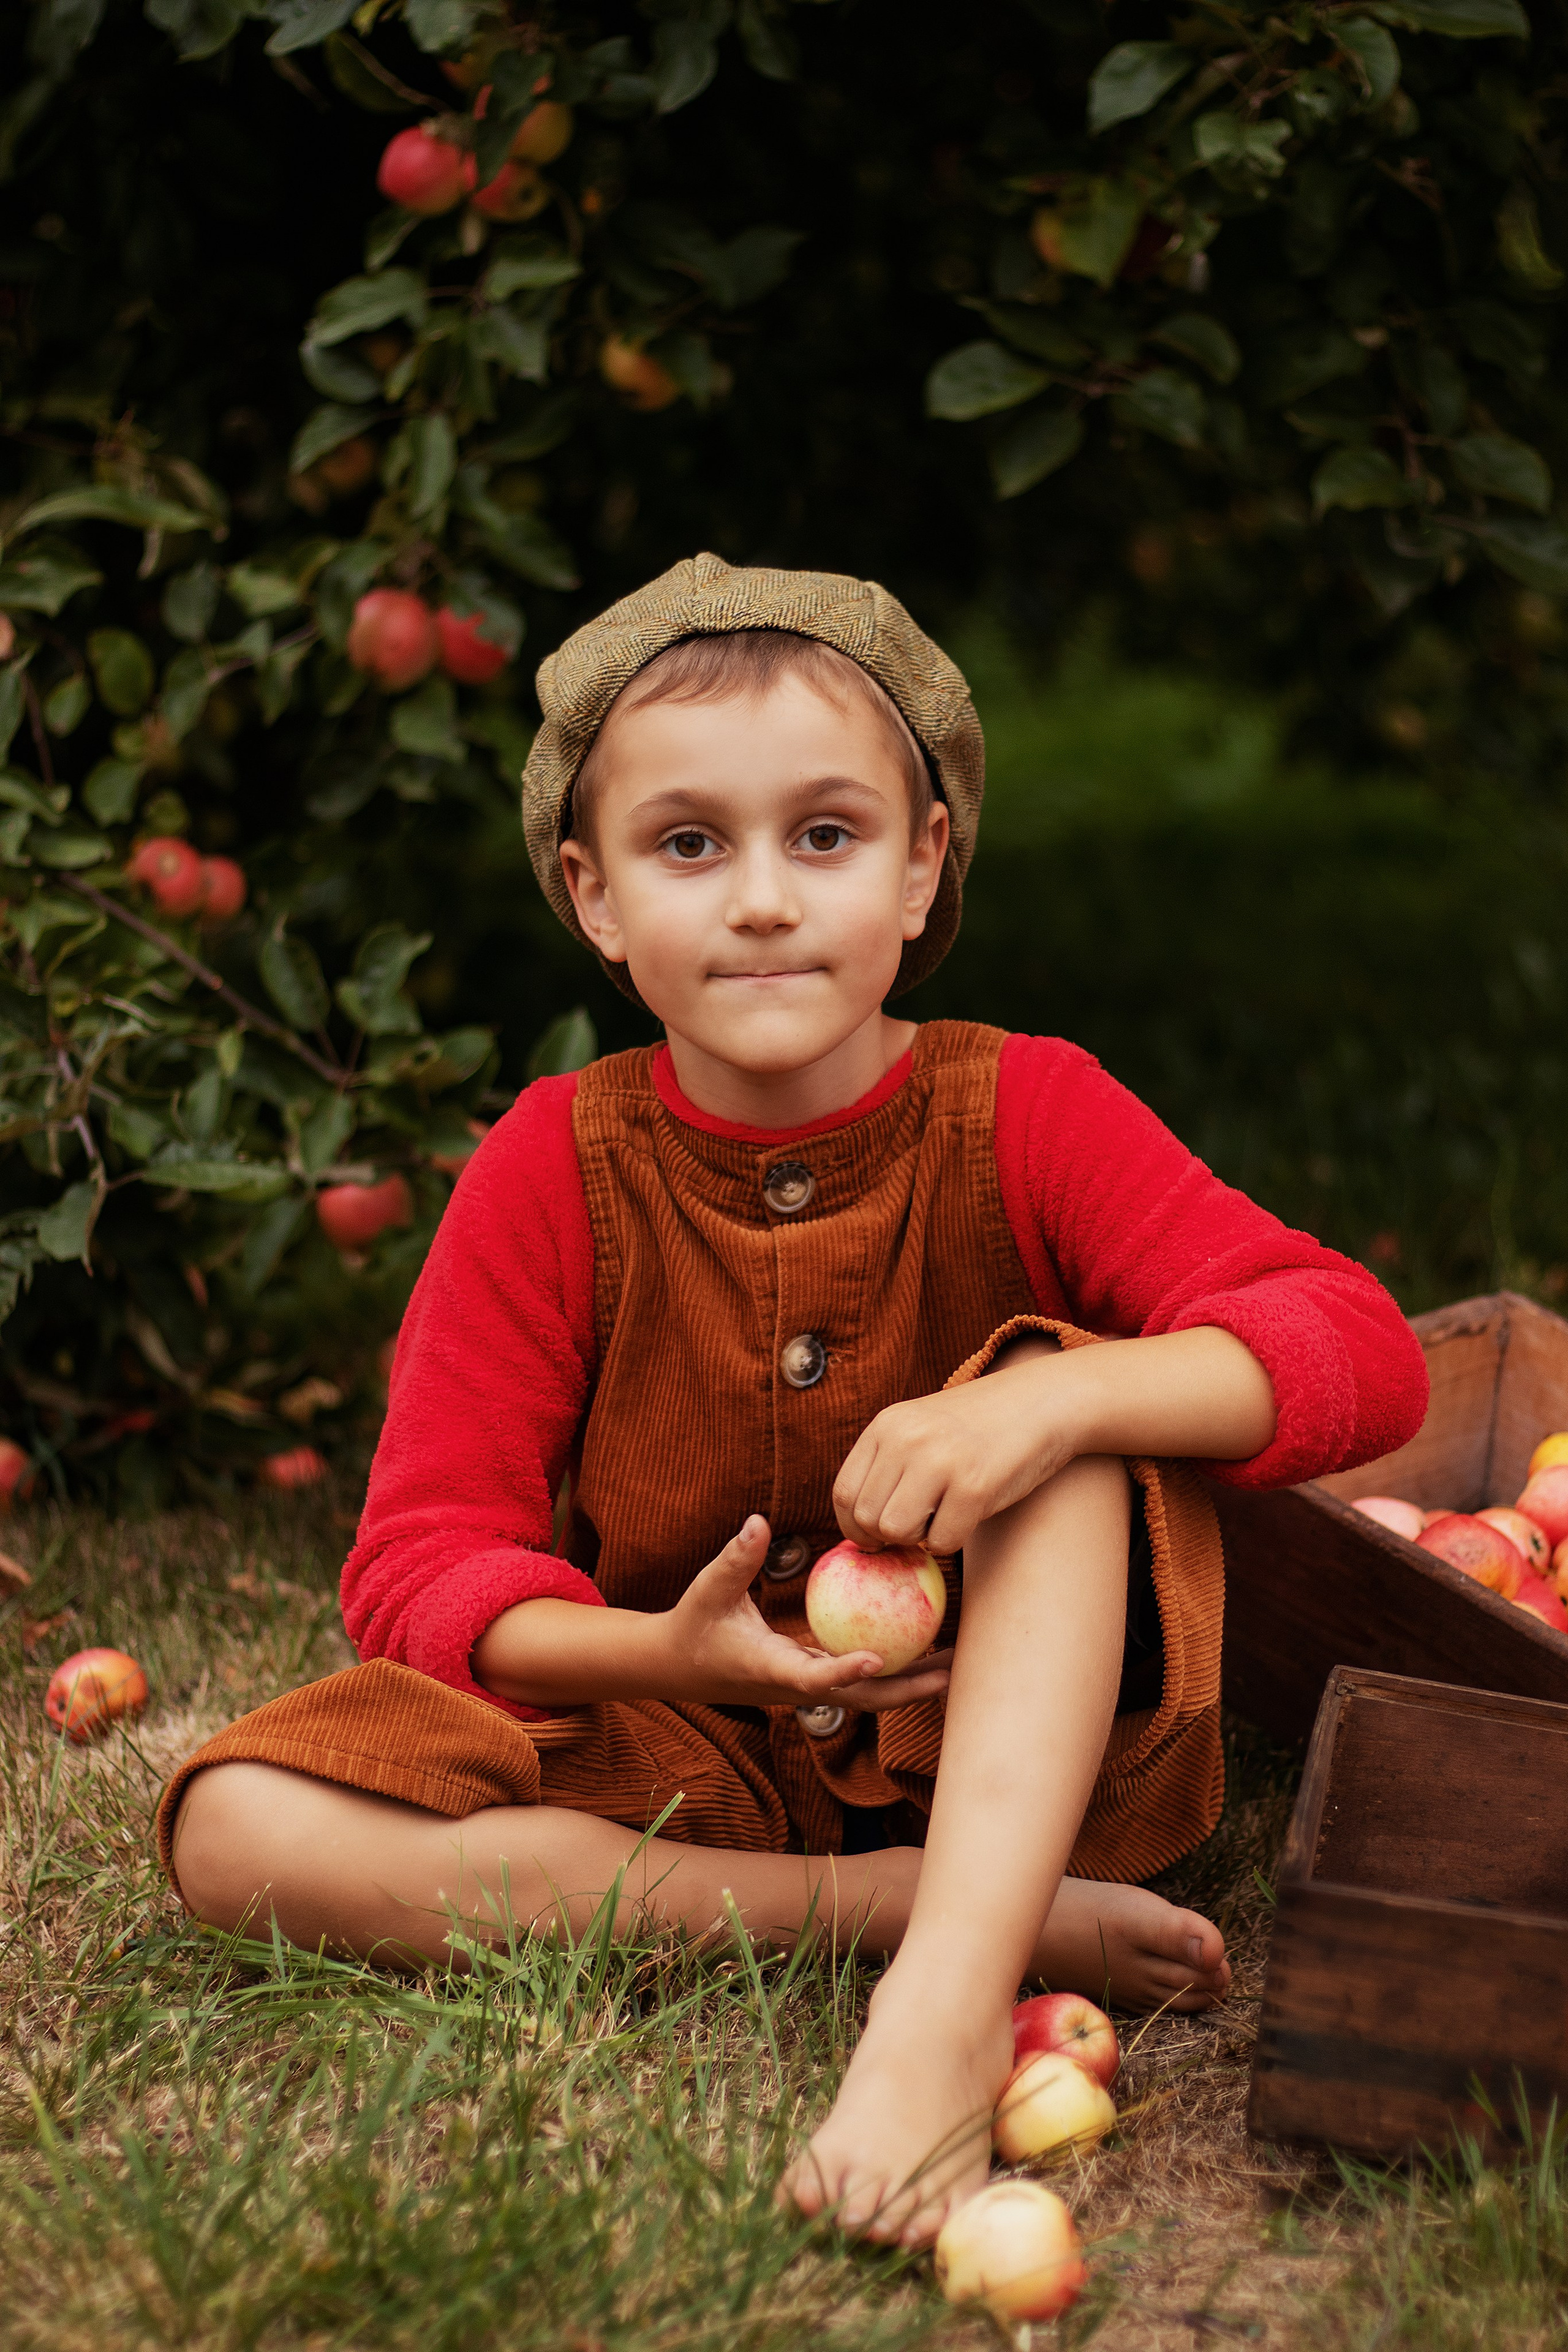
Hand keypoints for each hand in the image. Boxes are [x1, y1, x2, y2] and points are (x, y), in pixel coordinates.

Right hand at [663, 1516, 951, 1712]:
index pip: (813, 1677)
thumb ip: (736, 1559)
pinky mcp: (812, 1680)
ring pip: (866, 1693)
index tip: (877, 1658)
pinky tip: (918, 1642)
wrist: (679, 1666)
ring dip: (909, 1682)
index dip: (845, 1672)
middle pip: (861, 1698)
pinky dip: (890, 1667)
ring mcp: (807, 1687)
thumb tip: (758, 1521)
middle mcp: (796, 1687)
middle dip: (906, 1690)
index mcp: (771, 1670)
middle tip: (951, 1670)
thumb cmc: (694, 1624)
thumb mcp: (709, 1589)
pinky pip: (858, 1679)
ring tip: (954, 1662)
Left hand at [834, 1336, 1081, 1555]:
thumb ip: (890, 1465)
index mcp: (888, 1425)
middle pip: (868, 1519)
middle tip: (919, 1528)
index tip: (876, 1537)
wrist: (1044, 1402)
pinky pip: (942, 1541)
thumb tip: (860, 1529)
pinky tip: (969, 1516)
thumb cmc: (982, 1426)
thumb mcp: (922, 1428)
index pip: (844, 1492)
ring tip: (943, 1518)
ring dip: (920, 1539)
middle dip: (890, 1537)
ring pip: (897, 1532)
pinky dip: (952, 1541)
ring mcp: (940, 1461)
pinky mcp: (974, 1486)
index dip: (856, 1526)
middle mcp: (907, 1439)